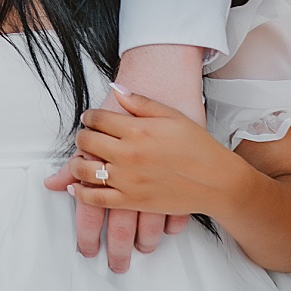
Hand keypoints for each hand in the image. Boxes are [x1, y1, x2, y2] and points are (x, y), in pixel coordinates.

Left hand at [44, 90, 241, 272]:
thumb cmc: (197, 147)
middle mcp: (128, 154)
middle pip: (87, 141)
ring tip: (79, 159)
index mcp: (137, 129)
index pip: (98, 119)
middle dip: (83, 136)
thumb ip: (141, 102)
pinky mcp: (130, 200)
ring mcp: (127, 179)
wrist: (214, 180)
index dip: (89, 116)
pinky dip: (81, 192)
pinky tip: (78, 186)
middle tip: (86, 136)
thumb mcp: (172, 115)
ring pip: (84, 170)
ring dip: (76, 163)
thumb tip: (117, 90)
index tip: (90, 118)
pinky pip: (94, 199)